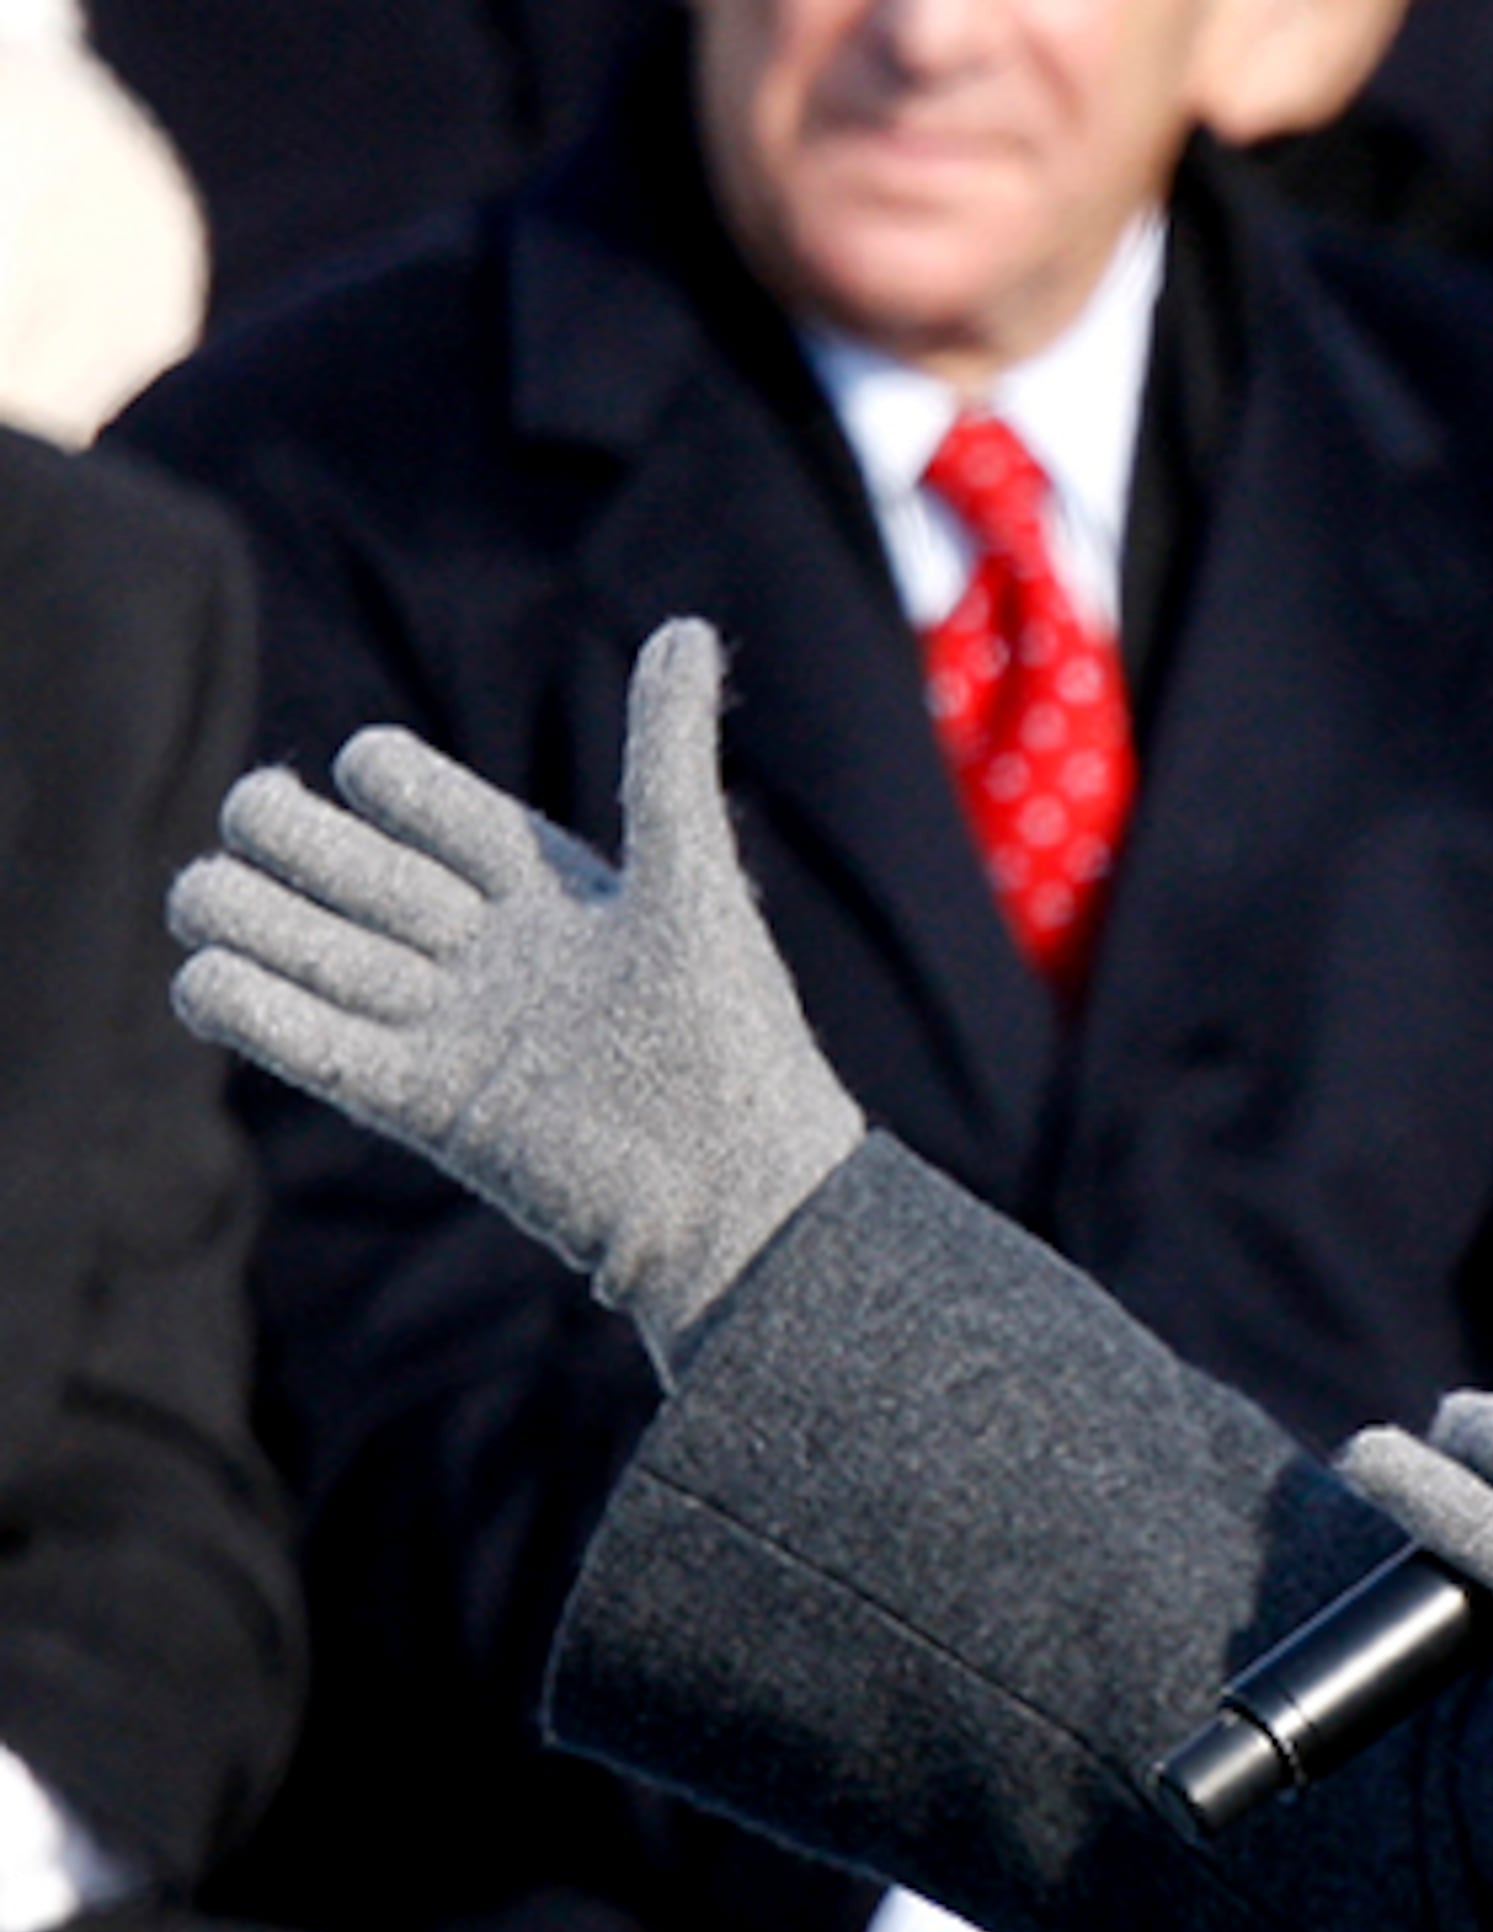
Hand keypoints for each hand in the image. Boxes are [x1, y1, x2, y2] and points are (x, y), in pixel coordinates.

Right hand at [166, 617, 862, 1377]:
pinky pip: (284, 1035)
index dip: (394, 796)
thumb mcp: (695, 883)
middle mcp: (466, 933)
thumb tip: (685, 626)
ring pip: (277, 928)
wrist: (736, 1196)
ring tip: (274, 934)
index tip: (482, 871)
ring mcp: (432, 1015)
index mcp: (525, 868)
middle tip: (425, 933)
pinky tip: (208, 980)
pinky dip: (233, 1002)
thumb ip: (668, 756)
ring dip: (251, 917)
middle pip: (309, 842)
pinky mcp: (412, 1100)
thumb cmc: (732, 1036)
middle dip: (314, 856)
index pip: (386, 777)